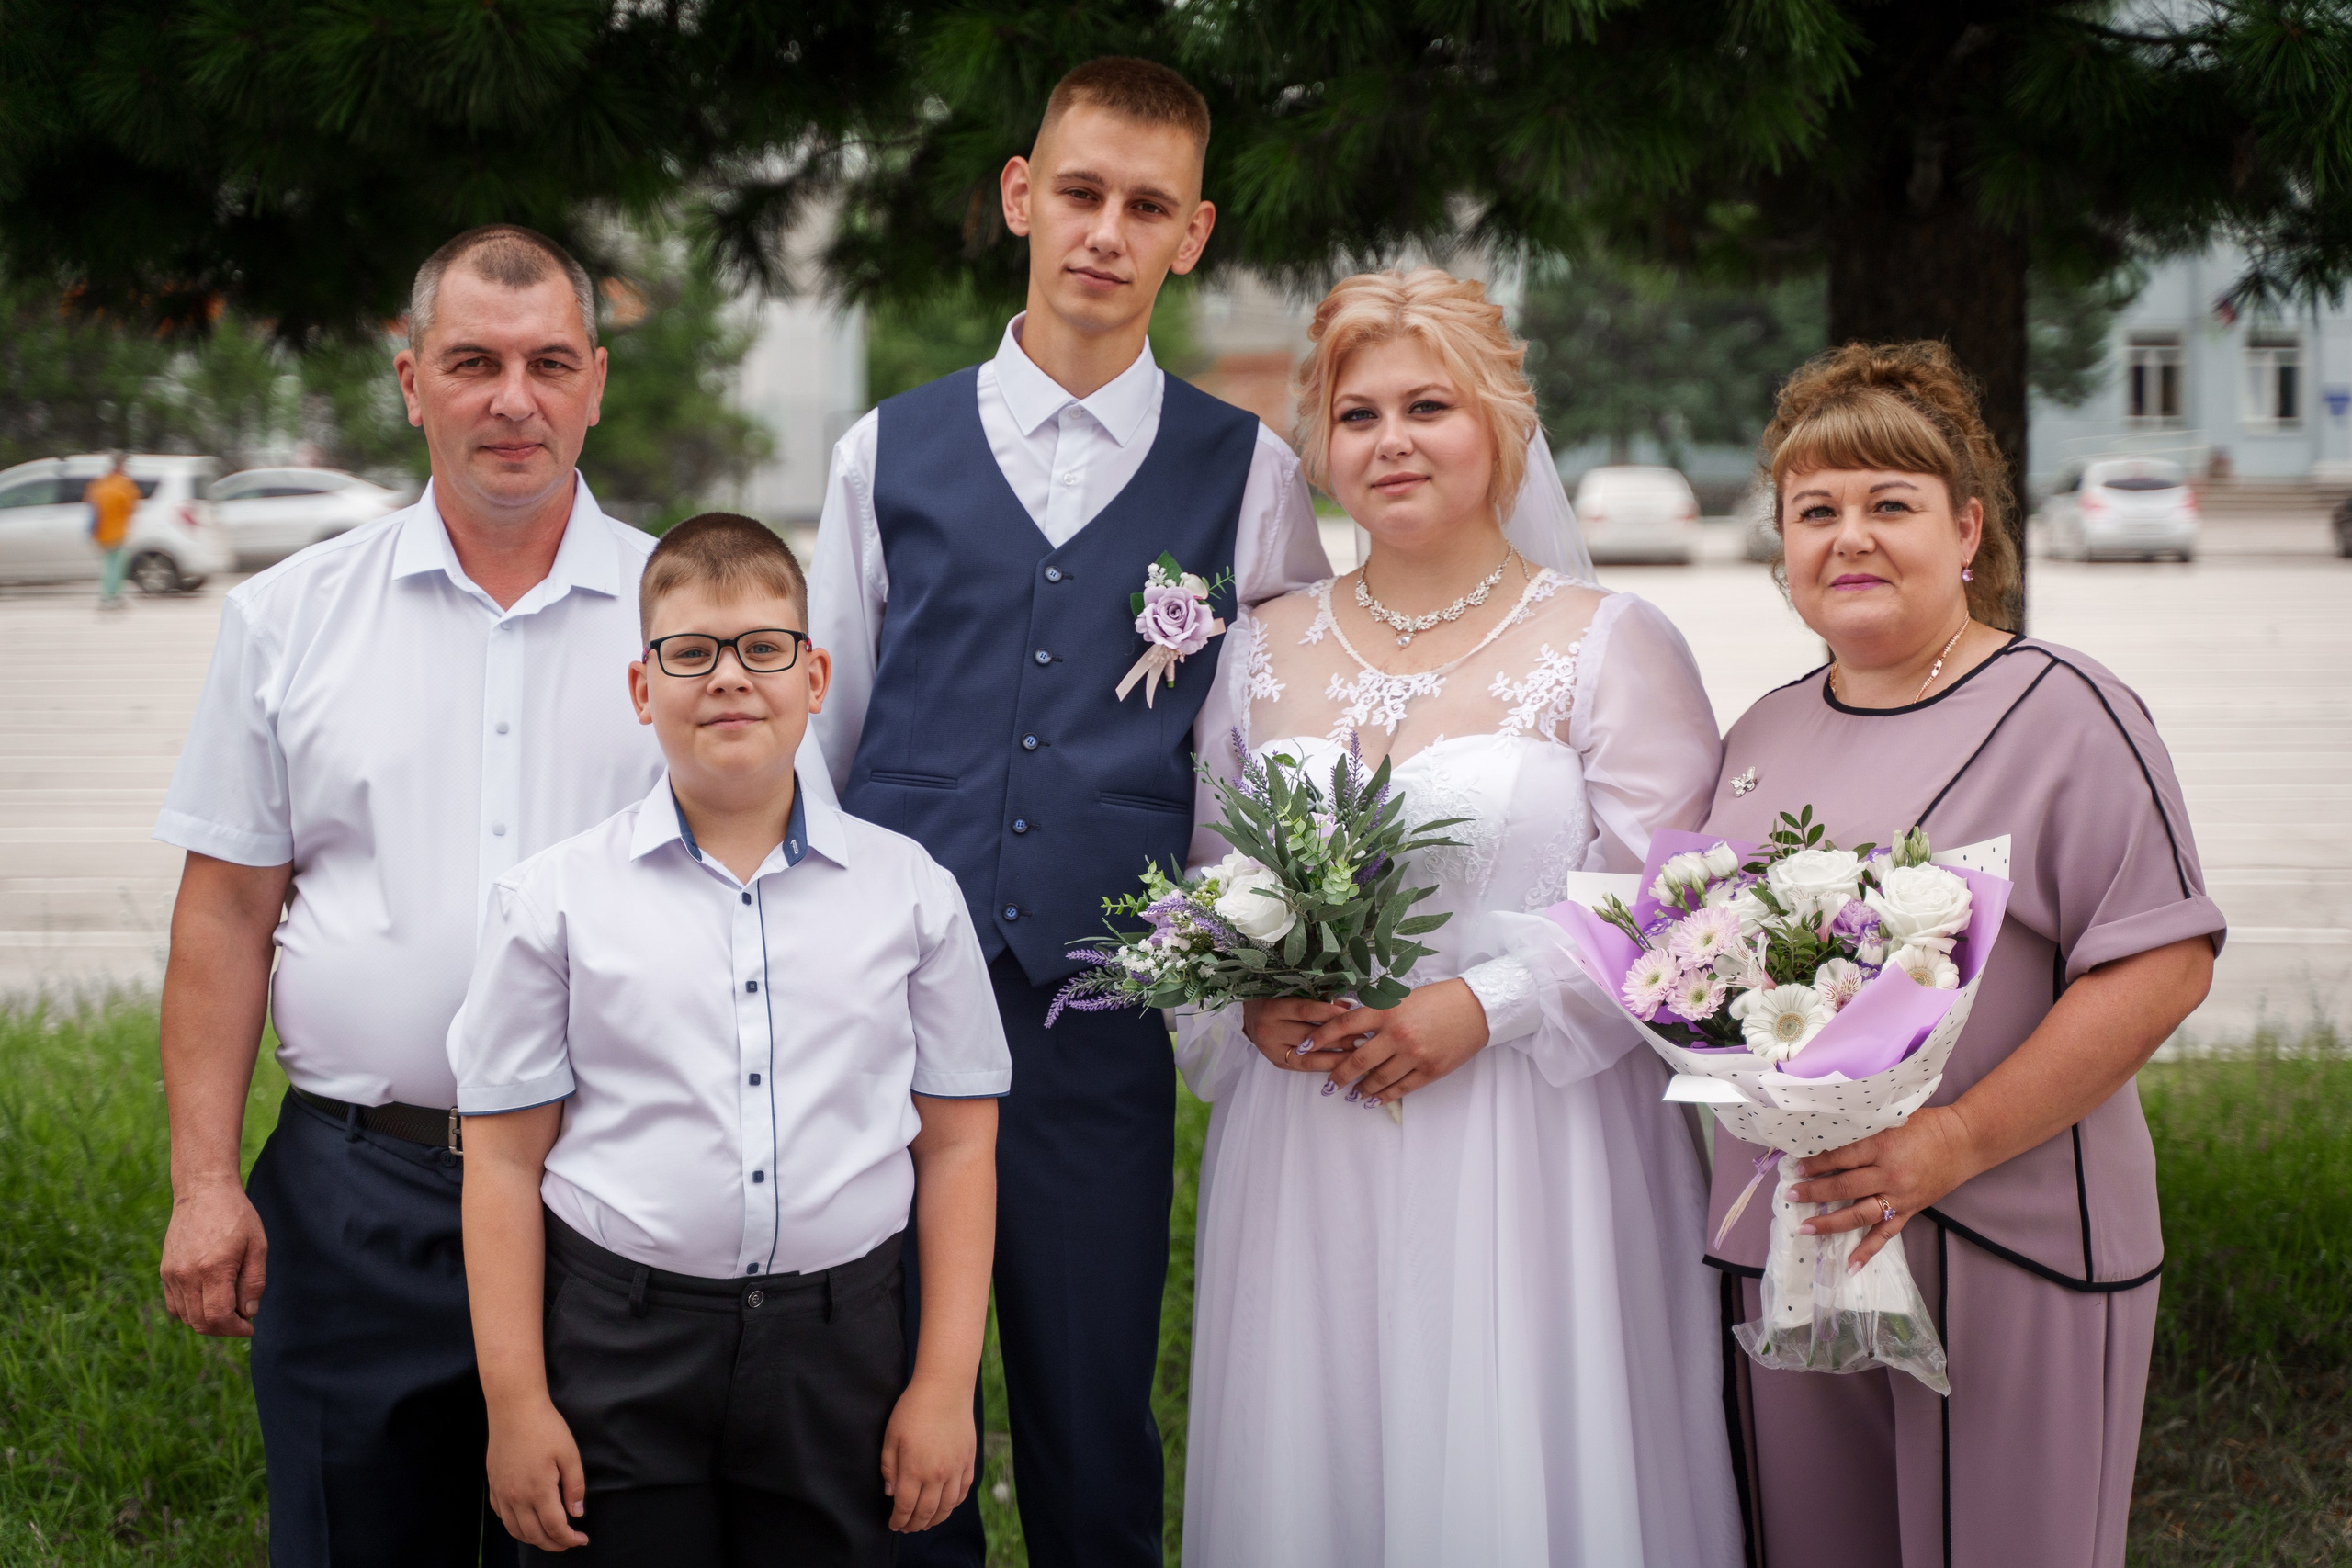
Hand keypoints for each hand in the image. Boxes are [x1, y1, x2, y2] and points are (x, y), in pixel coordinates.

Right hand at [160, 1177, 267, 1337]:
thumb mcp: (257, 1245)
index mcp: (213, 1268)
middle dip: (223, 1329)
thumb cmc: (236, 1216)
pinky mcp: (165, 1271)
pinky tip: (209, 1302)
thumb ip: (254, 1282)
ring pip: (186, 1317)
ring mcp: (172, 1274)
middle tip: (241, 1321)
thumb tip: (248, 1312)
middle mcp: (187, 1275)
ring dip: (208, 1322)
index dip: (235, 1329)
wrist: (204, 1192)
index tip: (249, 1326)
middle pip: (200, 1322)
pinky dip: (191, 1312)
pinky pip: (174, 1305)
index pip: (218, 1316)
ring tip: (228, 1309)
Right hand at [486, 1395, 588, 1550]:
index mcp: (538, 1490)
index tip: (581, 1539)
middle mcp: (516, 1496)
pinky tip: (526, 1522)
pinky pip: (502, 1516)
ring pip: (515, 1530)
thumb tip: (577, 1513)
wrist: (514, 1408)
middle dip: (554, 1544)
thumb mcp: (569, 1454)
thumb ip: (575, 1486)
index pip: (555, 1527)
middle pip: (534, 1535)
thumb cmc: (545, 1427)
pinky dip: (515, 1527)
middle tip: (568, 1542)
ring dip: (533, 1539)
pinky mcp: (493, 1485)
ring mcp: (502, 1492)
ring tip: (550, 1537)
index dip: (570, 1539)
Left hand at [881, 1374, 975, 1532]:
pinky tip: (947, 1505)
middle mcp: (937, 1474)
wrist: (945, 1388)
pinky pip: (964, 1491)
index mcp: (914, 1469)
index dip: (898, 1520)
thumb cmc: (913, 1408)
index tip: (893, 1525)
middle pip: (926, 1511)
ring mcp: (956, 1468)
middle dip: (915, 1524)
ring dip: (936, 1519)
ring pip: (948, 1506)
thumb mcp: (891, 1436)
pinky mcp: (969, 1460)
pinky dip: (955, 1504)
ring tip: (926, 1523)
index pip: (905, 1507)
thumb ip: (889, 1467)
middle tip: (907, 1527)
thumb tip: (891, 1492)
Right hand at [1240, 997, 1354, 1072]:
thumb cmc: (1275, 999)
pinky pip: (1304, 1068)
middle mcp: (1268, 1030)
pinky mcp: (1276, 1063)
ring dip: (1335, 1057)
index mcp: (1271, 1007)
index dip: (1331, 1014)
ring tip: (1357, 1056)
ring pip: (1307, 1058)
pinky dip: (1324, 1065)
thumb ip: (1318, 999)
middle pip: (1308, 1036)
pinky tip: (1341, 1064)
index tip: (1355, 1016)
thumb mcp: (1292, 993)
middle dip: (1338, 1039)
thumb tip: (1349, 1007)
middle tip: (1363, 1039)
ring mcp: (1270, 1050)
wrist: (1249, 1016)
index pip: (1305, 1010)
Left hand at [1301, 978, 1489, 1106]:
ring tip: (1350, 1094)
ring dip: (1360, 1088)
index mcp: (1387, 1010)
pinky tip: (1372, 1099)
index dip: (1320, 1037)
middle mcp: (1397, 1033)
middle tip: (1328, 1083)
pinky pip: (1401, 1088)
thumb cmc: (1438, 999)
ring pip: (1378, 1078)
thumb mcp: (1402, 997)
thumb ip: (1377, 1012)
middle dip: (1338, 1073)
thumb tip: (1349, 1027)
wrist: (1476, 1008)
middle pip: (1357, 1058)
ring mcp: (1414, 1054)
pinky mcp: (1430, 1070)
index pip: (1344, 1025)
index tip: (1303, 1047)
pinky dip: (1383, 1096)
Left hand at [1790, 1106, 1983, 1269]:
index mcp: (1883, 1146)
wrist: (1964, 1141)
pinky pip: (1886, 1234)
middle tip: (1789, 1196)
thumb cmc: (1925, 1124)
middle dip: (1814, 1192)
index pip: (1841, 1157)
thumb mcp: (1891, 1117)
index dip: (1816, 1163)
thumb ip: (1863, 1129)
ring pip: (1859, 1214)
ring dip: (1830, 1223)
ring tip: (1805, 1228)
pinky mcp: (1910, 1210)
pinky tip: (1850, 1265)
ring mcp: (1900, 1197)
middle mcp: (1890, 1174)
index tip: (1795, 1167)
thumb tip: (1826, 1136)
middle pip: (1845, 1187)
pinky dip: (1868, 1251)